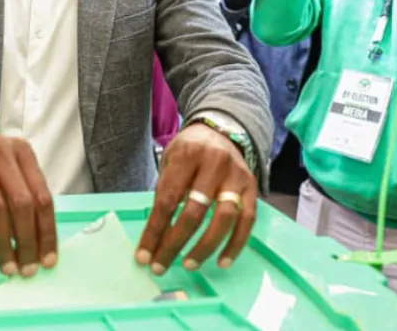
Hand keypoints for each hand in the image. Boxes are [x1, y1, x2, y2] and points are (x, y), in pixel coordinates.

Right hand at [0, 123, 57, 276]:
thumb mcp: (4, 172)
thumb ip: (21, 198)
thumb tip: (34, 244)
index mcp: (21, 151)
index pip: (42, 196)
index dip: (46, 231)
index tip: (47, 259)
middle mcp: (0, 151)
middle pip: (21, 203)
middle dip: (26, 241)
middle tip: (26, 268)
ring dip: (2, 243)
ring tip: (5, 266)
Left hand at [135, 123, 256, 273]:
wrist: (221, 131)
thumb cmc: (189, 151)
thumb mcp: (169, 160)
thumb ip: (165, 191)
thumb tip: (154, 236)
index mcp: (187, 155)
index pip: (168, 199)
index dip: (155, 230)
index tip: (144, 255)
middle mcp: (214, 164)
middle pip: (195, 211)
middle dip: (175, 243)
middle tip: (161, 265)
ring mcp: (236, 176)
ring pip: (224, 218)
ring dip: (205, 247)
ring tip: (189, 264)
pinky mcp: (252, 188)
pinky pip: (247, 221)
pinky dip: (235, 244)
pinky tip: (222, 262)